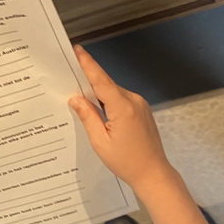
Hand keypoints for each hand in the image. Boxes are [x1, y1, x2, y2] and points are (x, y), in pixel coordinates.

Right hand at [68, 46, 173, 193]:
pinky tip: (98, 111)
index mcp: (122, 108)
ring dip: (98, 95)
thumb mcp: (100, 142)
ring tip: (81, 100)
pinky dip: (108, 102)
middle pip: (106, 85)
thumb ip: (88, 117)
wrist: (153, 173)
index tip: (78, 50)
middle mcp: (134, 101)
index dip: (88, 64)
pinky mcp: (142, 110)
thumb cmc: (126, 162)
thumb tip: (76, 99)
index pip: (101, 80)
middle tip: (69, 76)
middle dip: (89, 80)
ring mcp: (140, 105)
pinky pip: (121, 100)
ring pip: (113, 93)